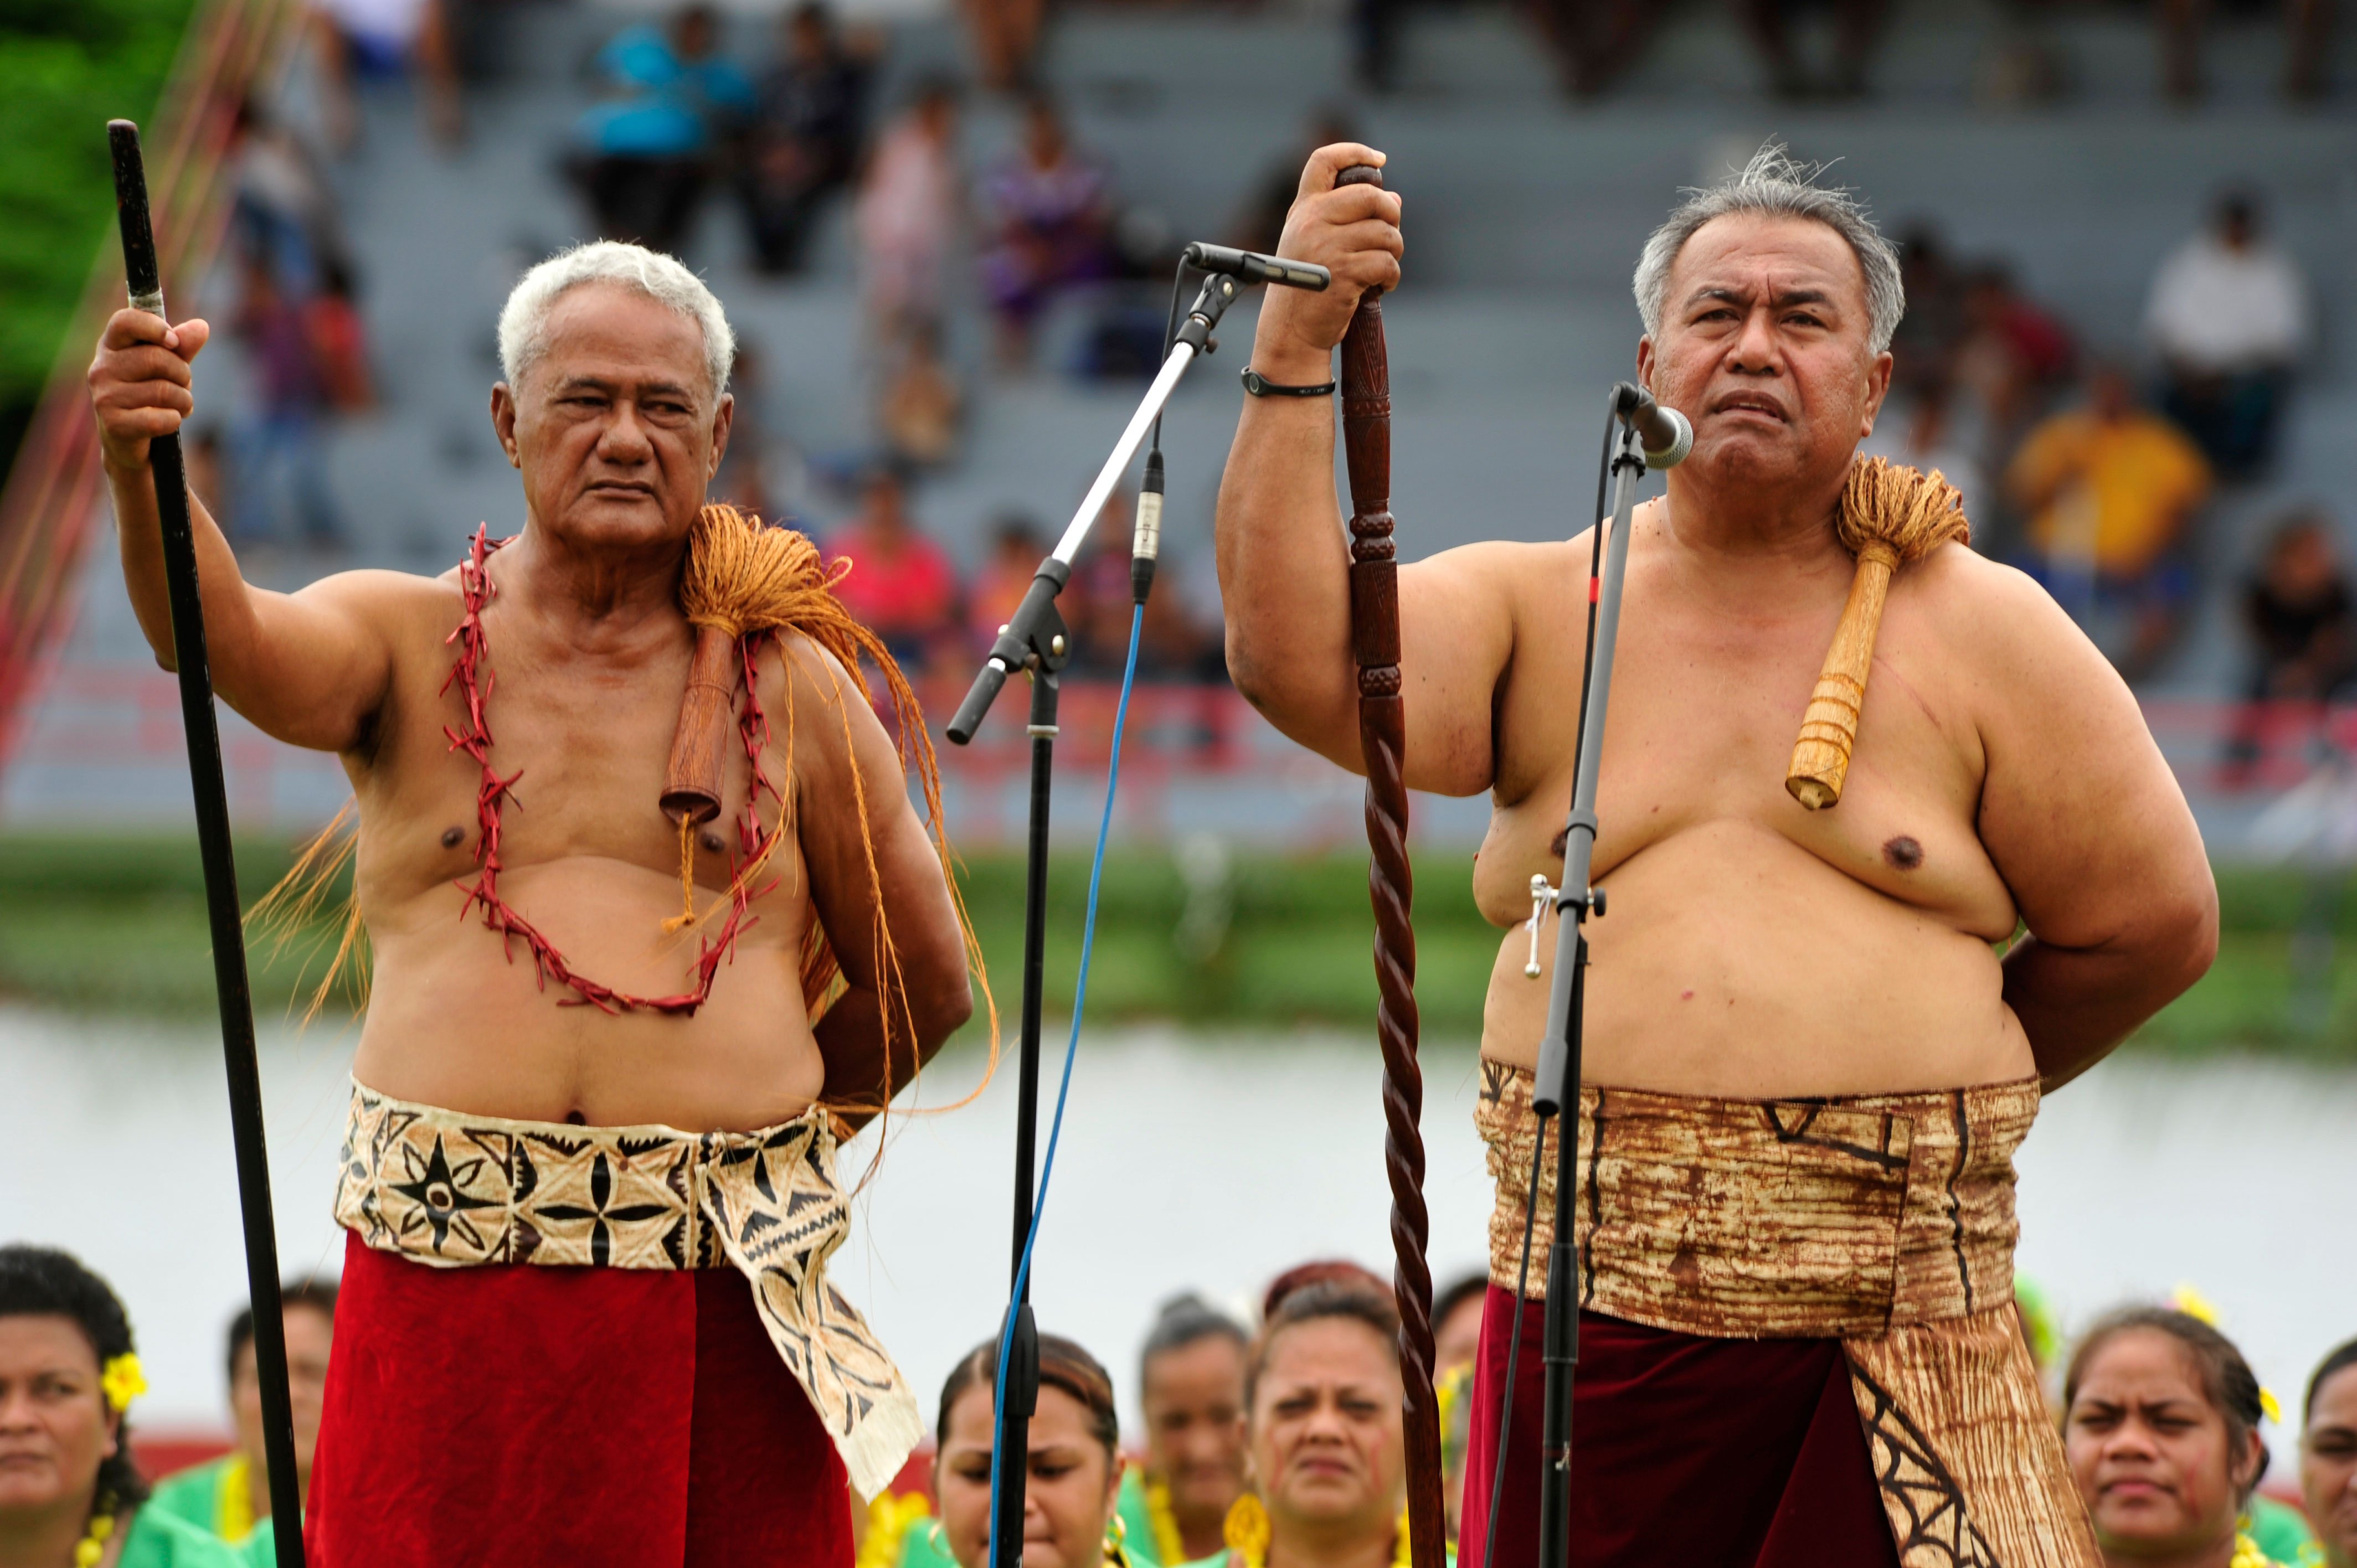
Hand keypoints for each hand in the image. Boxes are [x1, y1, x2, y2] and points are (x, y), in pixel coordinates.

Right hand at [87, 308, 209, 473]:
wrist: (129, 444)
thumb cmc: (150, 397)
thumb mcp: (167, 368)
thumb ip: (182, 347)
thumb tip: (201, 326)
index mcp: (111, 346)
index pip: (125, 320)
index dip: (155, 327)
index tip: (173, 342)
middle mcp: (101, 368)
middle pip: (156, 359)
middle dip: (183, 374)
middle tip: (183, 385)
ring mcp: (104, 397)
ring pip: (164, 390)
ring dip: (184, 400)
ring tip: (178, 406)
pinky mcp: (114, 425)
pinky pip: (162, 418)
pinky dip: (175, 420)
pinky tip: (169, 421)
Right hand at [1252, 143, 1402, 381]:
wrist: (1291, 331)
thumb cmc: (1307, 288)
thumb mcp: (1316, 245)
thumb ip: (1347, 219)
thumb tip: (1395, 200)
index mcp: (1303, 210)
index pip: (1324, 162)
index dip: (1355, 152)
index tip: (1379, 160)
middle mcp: (1312, 222)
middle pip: (1370, 196)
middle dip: (1391, 216)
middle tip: (1388, 237)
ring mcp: (1326, 246)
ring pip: (1385, 233)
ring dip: (1393, 253)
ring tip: (1380, 270)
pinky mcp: (1343, 273)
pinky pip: (1386, 263)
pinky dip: (1391, 277)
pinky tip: (1379, 287)